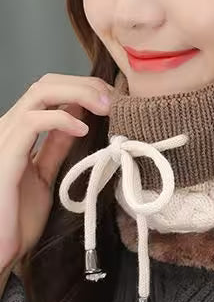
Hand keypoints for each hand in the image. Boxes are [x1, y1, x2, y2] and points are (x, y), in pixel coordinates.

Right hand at [0, 74, 112, 270]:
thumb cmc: (16, 218)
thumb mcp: (45, 174)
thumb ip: (56, 146)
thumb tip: (79, 119)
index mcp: (17, 131)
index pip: (50, 90)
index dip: (85, 87)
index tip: (115, 99)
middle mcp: (7, 128)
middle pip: (47, 83)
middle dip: (86, 84)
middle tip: (115, 98)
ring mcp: (3, 139)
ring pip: (40, 92)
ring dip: (80, 93)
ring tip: (106, 107)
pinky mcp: (4, 155)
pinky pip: (33, 122)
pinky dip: (62, 118)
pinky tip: (83, 129)